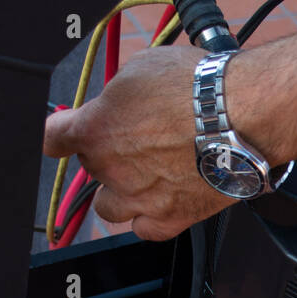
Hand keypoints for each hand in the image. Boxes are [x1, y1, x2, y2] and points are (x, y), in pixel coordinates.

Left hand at [42, 45, 235, 240]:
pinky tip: (161, 199)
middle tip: (140, 139)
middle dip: (108, 153)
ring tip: (148, 173)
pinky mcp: (171, 218)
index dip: (59, 134)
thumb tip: (115, 104)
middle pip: (91, 167)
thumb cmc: (199, 87)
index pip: (52, 138)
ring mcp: (138, 198)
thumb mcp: (142, 68)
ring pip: (109, 206)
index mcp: (94, 129)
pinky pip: (144, 228)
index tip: (64, 134)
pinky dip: (147, 216)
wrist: (244, 115)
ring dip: (120, 191)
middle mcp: (110, 169)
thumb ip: (117, 96)